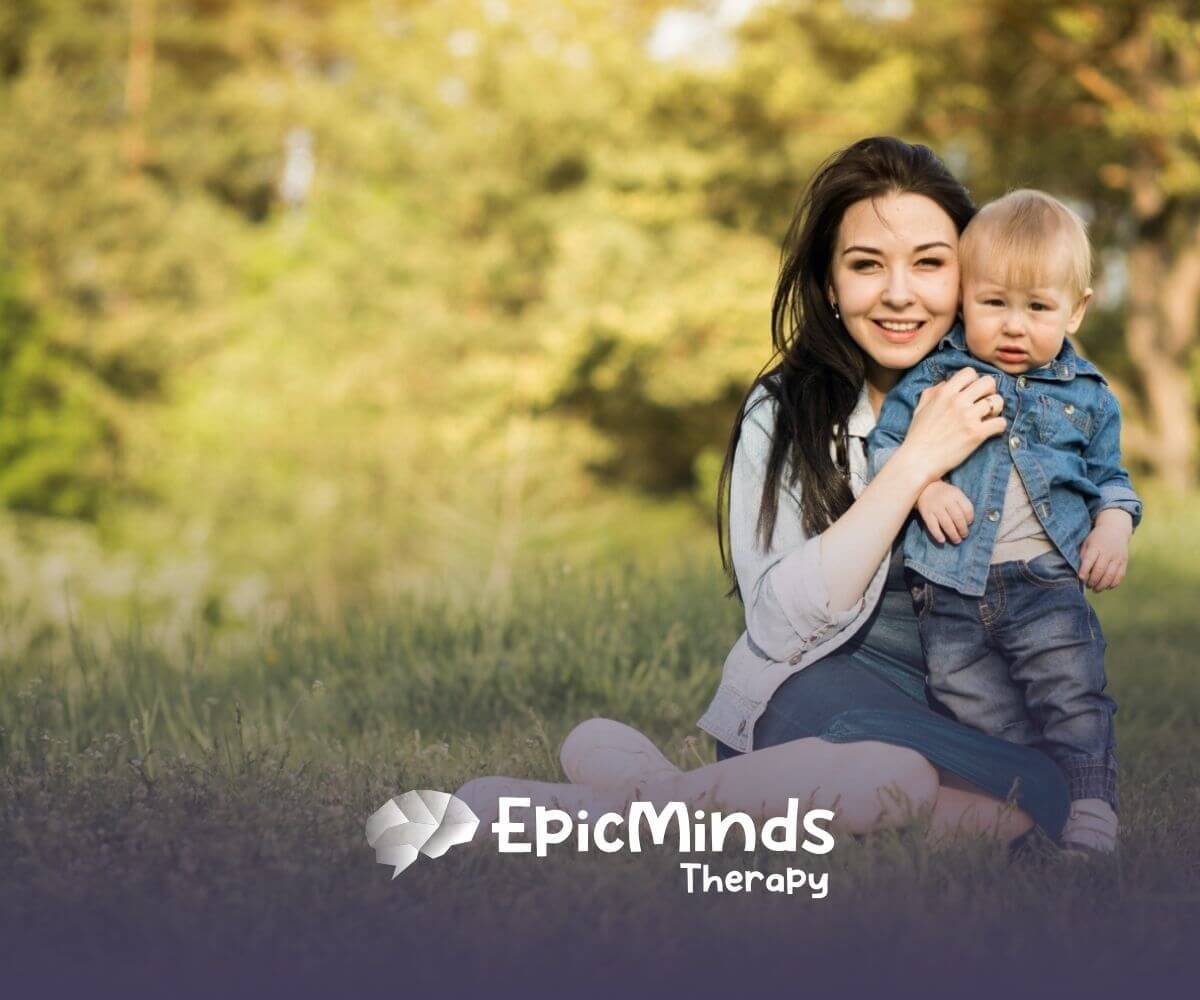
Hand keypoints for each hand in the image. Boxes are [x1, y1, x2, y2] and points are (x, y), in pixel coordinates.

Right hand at [899, 368, 1006, 486]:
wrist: (918, 460)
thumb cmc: (917, 436)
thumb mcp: (920, 408)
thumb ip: (932, 392)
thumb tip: (946, 383)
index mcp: (944, 393)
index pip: (969, 372)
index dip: (974, 380)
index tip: (972, 392)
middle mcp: (958, 401)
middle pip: (989, 382)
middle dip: (990, 391)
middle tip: (985, 403)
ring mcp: (968, 417)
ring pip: (998, 401)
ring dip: (996, 410)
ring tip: (988, 418)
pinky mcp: (976, 434)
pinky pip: (1001, 423)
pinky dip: (999, 427)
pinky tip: (990, 431)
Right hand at [916, 481, 974, 543]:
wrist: (924, 488)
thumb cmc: (944, 493)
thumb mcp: (955, 493)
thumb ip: (962, 505)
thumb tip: (968, 523)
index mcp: (956, 494)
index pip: (967, 509)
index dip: (970, 519)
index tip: (969, 524)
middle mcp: (946, 500)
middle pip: (958, 518)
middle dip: (963, 529)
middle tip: (964, 536)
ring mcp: (935, 507)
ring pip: (946, 524)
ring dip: (953, 534)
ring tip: (957, 541)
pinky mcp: (925, 513)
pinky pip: (932, 526)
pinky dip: (937, 534)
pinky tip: (942, 540)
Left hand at [1079, 509, 1131, 590]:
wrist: (1115, 529)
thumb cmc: (1096, 539)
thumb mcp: (1086, 543)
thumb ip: (1083, 557)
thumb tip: (1079, 574)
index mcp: (1096, 547)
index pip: (1089, 560)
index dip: (1084, 571)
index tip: (1081, 578)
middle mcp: (1108, 552)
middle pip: (1100, 570)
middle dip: (1093, 581)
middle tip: (1088, 586)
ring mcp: (1117, 557)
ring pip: (1111, 575)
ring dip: (1102, 585)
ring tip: (1096, 589)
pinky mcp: (1124, 561)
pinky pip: (1120, 575)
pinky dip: (1113, 583)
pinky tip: (1107, 586)